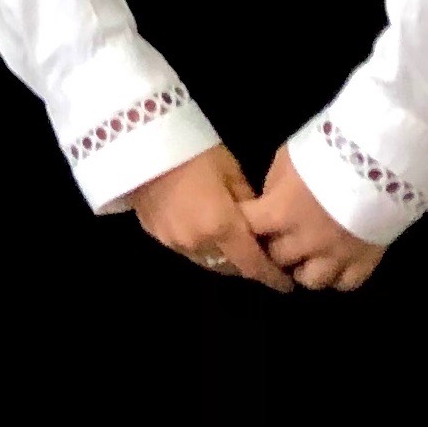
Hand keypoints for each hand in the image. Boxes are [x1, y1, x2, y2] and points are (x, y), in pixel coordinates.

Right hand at [126, 145, 287, 290]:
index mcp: (221, 229)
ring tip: (233, 245)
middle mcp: (198, 244)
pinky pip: (186, 248)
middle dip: (247, 266)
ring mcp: (173, 241)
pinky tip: (203, 229)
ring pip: (207, 261)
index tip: (287, 284)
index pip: (252, 265)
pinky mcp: (155, 234)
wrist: (140, 142)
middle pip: (229, 267)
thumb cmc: (193, 150)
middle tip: (261, 258)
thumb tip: (258, 222)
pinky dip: (200, 245)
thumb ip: (248, 203)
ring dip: (222, 258)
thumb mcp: (231, 170)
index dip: (272, 277)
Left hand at [242, 148, 387, 291]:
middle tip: (277, 239)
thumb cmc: (329, 150)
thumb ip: (273, 187)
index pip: (247, 229)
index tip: (246, 222)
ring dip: (304, 268)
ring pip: (310, 281)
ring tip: (306, 256)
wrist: (383, 154)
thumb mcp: (289, 158)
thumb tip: (266, 205)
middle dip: (273, 248)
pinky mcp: (367, 261)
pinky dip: (337, 276)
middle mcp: (307, 241)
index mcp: (282, 212)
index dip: (243, 225)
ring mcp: (338, 255)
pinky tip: (335, 261)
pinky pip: (345, 284)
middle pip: (277, 259)